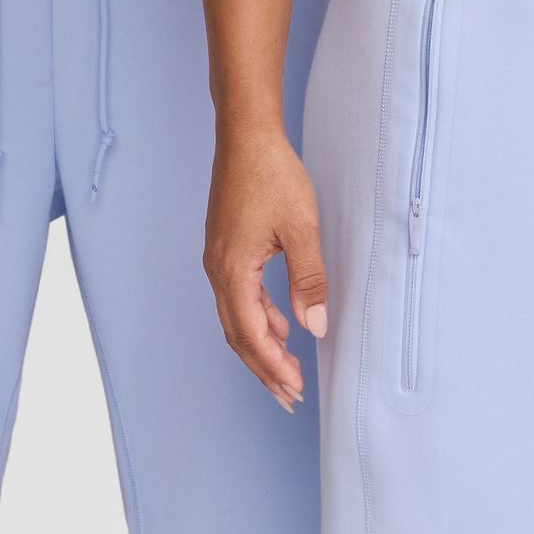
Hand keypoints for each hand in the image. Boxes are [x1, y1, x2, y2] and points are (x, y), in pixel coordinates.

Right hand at [203, 124, 326, 409]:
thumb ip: (309, 281)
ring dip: (261, 347)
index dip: (272, 366)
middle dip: (264, 369)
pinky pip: (238, 298)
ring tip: (287, 371)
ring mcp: (219, 261)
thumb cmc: (272, 174)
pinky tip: (281, 327)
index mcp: (232, 270)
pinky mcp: (225, 251)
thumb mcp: (301, 229)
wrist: (245, 136)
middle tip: (289, 397)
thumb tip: (316, 327)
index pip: (251, 334)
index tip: (294, 389)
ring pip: (237, 319)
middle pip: (238, 335)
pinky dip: (259, 319)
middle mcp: (218, 271)